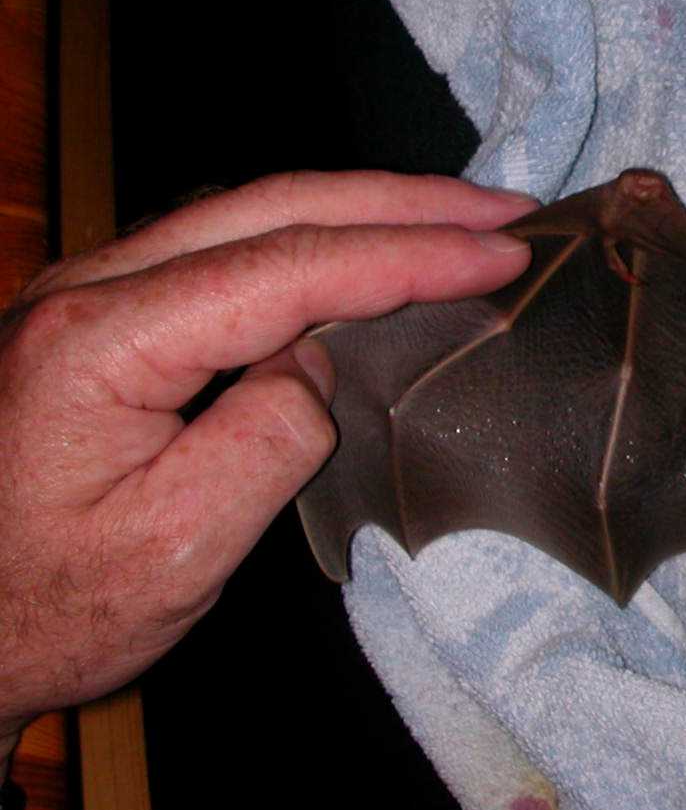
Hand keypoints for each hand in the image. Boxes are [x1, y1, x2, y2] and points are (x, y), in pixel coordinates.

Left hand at [0, 172, 534, 750]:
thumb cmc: (50, 609)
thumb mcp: (173, 552)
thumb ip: (264, 442)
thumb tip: (317, 362)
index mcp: (106, 339)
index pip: (290, 265)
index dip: (409, 253)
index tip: (504, 253)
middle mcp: (93, 286)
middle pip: (276, 204)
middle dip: (405, 201)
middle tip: (510, 209)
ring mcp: (94, 291)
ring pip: (253, 211)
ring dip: (366, 207)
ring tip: (460, 220)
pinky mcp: (106, 313)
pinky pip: (230, 244)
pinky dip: (320, 234)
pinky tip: (368, 252)